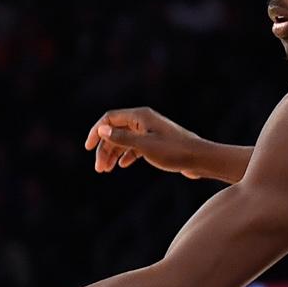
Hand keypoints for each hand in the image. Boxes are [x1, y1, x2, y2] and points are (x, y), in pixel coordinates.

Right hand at [84, 107, 213, 178]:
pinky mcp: (155, 142)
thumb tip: (101, 130)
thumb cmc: (174, 151)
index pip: (109, 119)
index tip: (87, 149)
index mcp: (140, 116)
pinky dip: (126, 155)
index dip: (96, 132)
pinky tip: (122, 165)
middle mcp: (143, 120)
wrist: (199, 158)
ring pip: (124, 140)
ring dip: (113, 154)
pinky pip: (134, 146)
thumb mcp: (145, 146)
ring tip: (106, 170)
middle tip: (99, 168)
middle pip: (115, 131)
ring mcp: (149, 131)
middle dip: (104, 149)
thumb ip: (122, 138)